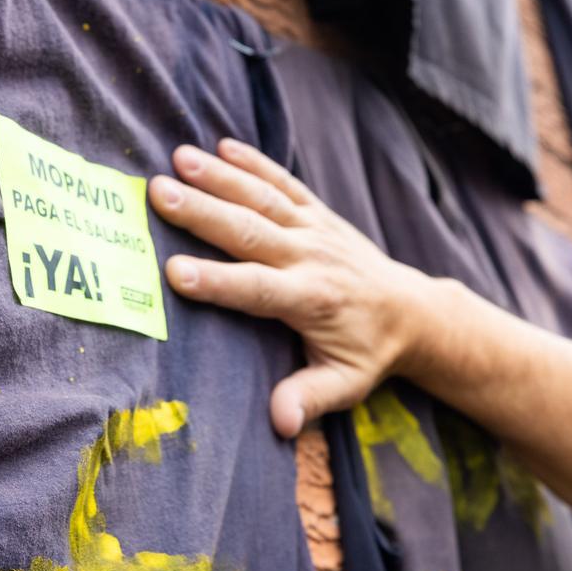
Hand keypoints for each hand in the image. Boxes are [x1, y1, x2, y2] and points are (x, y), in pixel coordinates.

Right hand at [149, 139, 437, 436]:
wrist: (413, 312)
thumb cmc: (368, 353)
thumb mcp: (345, 385)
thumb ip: (309, 399)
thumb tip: (281, 424)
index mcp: (310, 300)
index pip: (256, 288)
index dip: (215, 281)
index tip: (173, 271)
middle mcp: (310, 257)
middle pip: (249, 231)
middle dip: (202, 211)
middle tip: (158, 192)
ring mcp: (314, 230)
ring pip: (263, 198)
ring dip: (220, 176)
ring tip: (178, 158)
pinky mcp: (318, 213)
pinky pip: (285, 182)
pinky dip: (254, 162)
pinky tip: (221, 146)